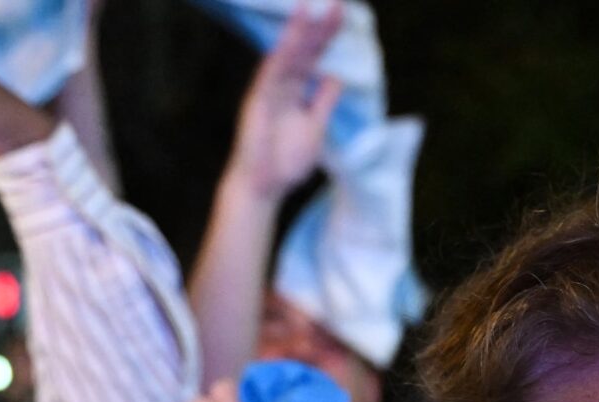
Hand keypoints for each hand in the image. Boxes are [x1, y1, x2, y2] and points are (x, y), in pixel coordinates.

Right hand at [230, 0, 344, 201]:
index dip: (327, 34)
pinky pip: (267, 79)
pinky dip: (276, 61)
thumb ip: (323, 101)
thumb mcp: (315, 127)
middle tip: (336, 2)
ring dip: (296, 34)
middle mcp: (281, 84)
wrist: (264, 186)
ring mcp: (268, 92)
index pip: (314, 55)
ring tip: (307, 9)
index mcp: (296, 89)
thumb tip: (335, 76)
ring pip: (284, 57)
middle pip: (302, 49)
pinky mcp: (256, 105)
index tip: (342, 12)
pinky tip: (286, 44)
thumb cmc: (285, 160)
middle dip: (318, 26)